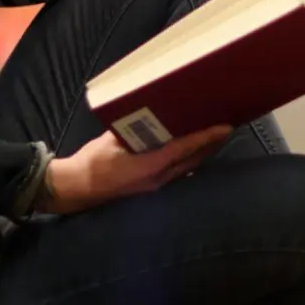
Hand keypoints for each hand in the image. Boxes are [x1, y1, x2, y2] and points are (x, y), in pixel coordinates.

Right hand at [37, 125, 232, 214]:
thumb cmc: (92, 162)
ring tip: (215, 137)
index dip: (206, 137)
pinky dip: (189, 160)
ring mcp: (156, 185)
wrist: (77, 189)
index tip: (225, 127)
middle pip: (193, 160)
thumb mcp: (111, 139)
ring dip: (202, 153)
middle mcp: (158, 178)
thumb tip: (147, 115)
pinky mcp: (151, 187)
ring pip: (188, 167)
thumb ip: (132, 129)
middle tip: (227, 126)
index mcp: (150, 165)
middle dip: (211, 144)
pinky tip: (193, 152)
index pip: (185, 148)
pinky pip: (177, 172)